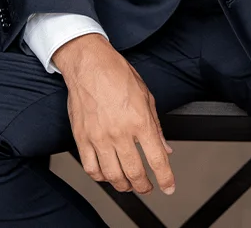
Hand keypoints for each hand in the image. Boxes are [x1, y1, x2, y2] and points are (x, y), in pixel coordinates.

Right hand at [53, 33, 175, 195]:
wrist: (89, 63)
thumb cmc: (117, 73)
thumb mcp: (146, 95)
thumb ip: (156, 126)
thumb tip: (164, 148)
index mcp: (139, 120)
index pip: (157, 159)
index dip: (166, 178)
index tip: (169, 187)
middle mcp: (120, 132)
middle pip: (135, 173)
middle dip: (144, 186)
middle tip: (148, 187)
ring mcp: (99, 137)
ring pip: (113, 176)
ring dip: (124, 186)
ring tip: (129, 184)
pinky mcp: (82, 138)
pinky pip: (91, 168)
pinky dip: (101, 177)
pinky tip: (107, 175)